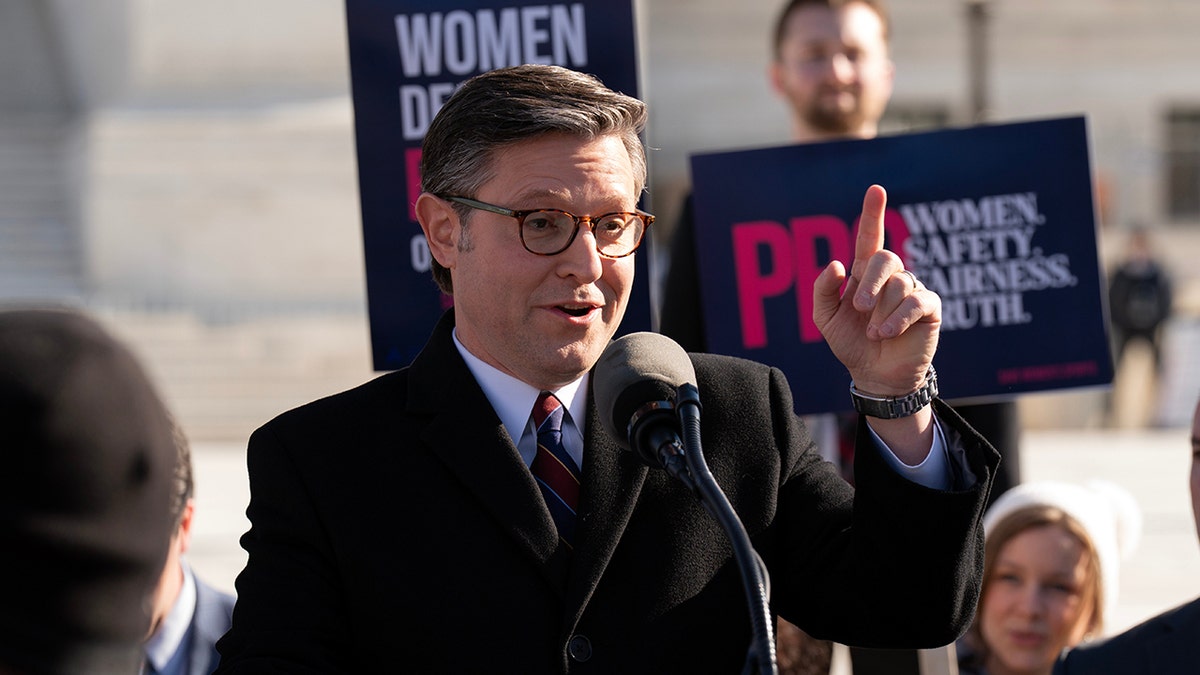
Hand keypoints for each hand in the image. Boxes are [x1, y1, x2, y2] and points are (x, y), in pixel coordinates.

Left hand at [813, 185, 939, 397]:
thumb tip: (837, 264)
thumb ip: (823, 291)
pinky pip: (917, 302)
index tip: (875, 189)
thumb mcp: (825, 319)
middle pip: (886, 258)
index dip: (873, 213)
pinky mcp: (930, 309)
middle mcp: (891, 278)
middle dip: (870, 282)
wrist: (874, 375)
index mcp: (864, 274)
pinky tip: (885, 333)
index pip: (870, 237)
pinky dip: (898, 318)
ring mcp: (912, 291)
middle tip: (859, 308)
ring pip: (900, 284)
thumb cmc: (851, 343)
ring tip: (874, 333)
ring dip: (882, 311)